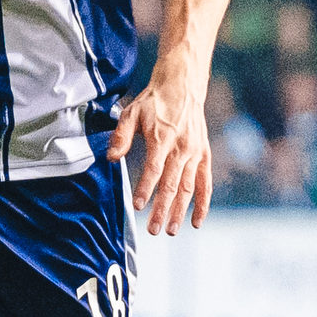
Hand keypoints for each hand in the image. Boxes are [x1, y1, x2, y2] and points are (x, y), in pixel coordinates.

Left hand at [110, 71, 213, 237]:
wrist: (182, 86)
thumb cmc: (154, 101)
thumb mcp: (131, 112)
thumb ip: (121, 136)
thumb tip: (111, 158)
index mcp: (162, 137)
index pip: (154, 168)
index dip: (145, 188)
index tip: (137, 205)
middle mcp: (181, 148)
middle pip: (172, 184)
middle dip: (162, 209)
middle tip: (154, 229)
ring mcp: (195, 153)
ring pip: (188, 187)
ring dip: (180, 210)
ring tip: (171, 230)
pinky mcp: (204, 155)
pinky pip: (205, 183)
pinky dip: (203, 203)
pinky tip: (196, 222)